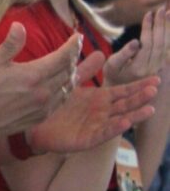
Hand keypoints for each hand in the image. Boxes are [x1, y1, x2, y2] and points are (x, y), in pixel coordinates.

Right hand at [0, 24, 79, 135]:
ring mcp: (46, 105)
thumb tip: (19, 25)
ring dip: (72, 73)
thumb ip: (10, 43)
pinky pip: (63, 100)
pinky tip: (64, 84)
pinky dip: (67, 88)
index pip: (63, 57)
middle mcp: (44, 91)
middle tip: (74, 47)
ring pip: (69, 86)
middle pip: (69, 70)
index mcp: (34, 75)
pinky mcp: (44, 115)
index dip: (73, 46)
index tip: (77, 36)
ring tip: (71, 63)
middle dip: (73, 57)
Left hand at [26, 68, 157, 153]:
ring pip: (119, 120)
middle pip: (125, 104)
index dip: (138, 86)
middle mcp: (102, 112)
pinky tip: (125, 122)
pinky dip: (114, 128)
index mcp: (100, 98)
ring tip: (150, 108)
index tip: (156, 79)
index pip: (123, 91)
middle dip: (140, 97)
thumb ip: (85, 70)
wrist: (35, 125)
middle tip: (155, 89)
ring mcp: (96, 126)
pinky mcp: (87, 138)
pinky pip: (103, 133)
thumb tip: (100, 52)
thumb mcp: (71, 83)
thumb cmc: (55, 105)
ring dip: (134, 115)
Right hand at [105, 6, 169, 84]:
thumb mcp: (112, 66)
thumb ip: (124, 54)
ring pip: (167, 45)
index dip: (149, 28)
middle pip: (160, 43)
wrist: (122, 92)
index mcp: (139, 67)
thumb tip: (136, 42)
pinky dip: (169, 35)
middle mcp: (153, 68)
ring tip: (168, 12)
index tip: (148, 14)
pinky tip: (168, 25)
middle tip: (161, 9)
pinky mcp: (162, 65)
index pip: (148, 44)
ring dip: (168, 28)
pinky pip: (168, 48)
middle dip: (161, 25)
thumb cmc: (113, 76)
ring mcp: (159, 67)